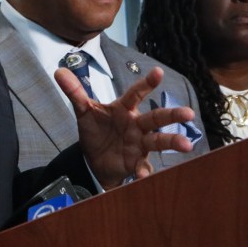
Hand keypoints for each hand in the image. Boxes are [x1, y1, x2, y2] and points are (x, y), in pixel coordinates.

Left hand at [56, 66, 194, 188]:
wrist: (93, 158)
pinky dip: (144, 172)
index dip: (146, 84)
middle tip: (188, 113)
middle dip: (172, 115)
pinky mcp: (135, 162)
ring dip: (171, 142)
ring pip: (158, 141)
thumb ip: (75, 92)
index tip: (158, 72)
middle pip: (156, 118)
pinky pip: (143, 167)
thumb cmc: (96, 130)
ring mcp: (139, 144)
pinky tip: (144, 176)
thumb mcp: (84, 111)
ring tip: (186, 145)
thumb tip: (59, 70)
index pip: (136, 94)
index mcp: (124, 109)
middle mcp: (136, 125)